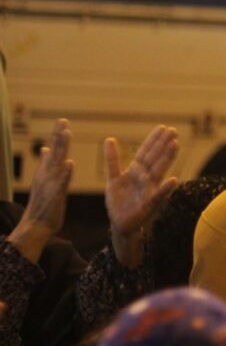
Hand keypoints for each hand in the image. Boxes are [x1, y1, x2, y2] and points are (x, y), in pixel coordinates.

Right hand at [10, 120, 73, 262]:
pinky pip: (61, 182)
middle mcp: (47, 175)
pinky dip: (65, 173)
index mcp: (46, 171)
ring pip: (57, 162)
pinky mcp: (55, 195)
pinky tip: (70, 163)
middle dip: (59, 136)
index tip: (62, 121)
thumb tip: (46, 149)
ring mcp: (50, 184)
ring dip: (61, 148)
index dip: (57, 136)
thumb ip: (47, 164)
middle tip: (63, 120)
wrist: (36, 225)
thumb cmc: (43, 203)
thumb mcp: (44, 180)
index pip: (53, 150)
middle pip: (54, 152)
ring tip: (66, 134)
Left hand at [104, 125, 178, 265]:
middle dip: (163, 144)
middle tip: (173, 130)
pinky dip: (166, 188)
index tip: (163, 127)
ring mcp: (149, 190)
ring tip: (175, 145)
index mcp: (136, 171)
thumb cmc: (119, 201)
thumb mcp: (113, 178)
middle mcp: (145, 178)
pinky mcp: (149, 204)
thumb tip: (109, 139)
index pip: (146, 152)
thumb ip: (113, 159)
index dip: (153, 140)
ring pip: (159, 171)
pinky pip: (158, 195)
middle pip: (155, 158)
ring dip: (167, 158)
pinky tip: (174, 180)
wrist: (121, 223)